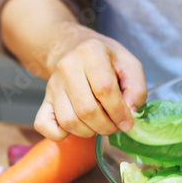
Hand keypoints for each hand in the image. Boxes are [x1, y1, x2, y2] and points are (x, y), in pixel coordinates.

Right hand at [35, 24, 146, 140]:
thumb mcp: (128, 63)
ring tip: (99, 125)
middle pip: (86, 109)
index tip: (127, 123)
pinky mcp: (44, 99)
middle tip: (115, 126)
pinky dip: (60, 134)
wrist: (72, 48)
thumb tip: (130, 113)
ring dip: (88, 132)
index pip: (105, 90)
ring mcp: (52, 85)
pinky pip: (44, 125)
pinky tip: (76, 128)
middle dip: (106, 126)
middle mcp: (67, 67)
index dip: (119, 112)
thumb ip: (136, 88)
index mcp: (90, 53)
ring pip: (68, 121)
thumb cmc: (104, 58)